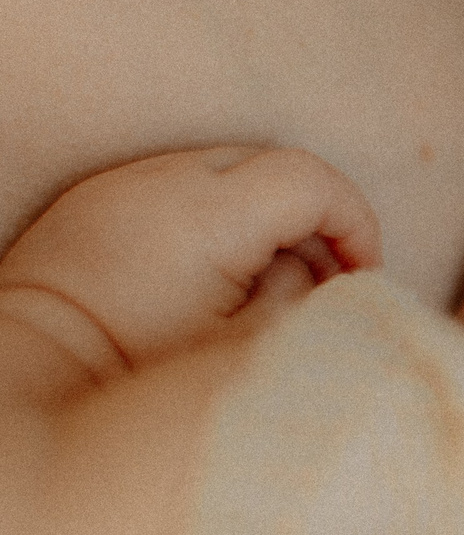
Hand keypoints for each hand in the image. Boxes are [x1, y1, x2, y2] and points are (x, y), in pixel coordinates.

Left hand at [0, 148, 380, 378]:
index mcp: (209, 217)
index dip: (355, 222)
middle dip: (315, 216)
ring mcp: (128, 183)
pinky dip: (216, 214)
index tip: (360, 274)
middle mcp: (166, 181)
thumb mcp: (242, 345)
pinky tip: (211, 269)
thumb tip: (322, 276)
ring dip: (265, 213)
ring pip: (230, 170)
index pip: (313, 180)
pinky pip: (179, 184)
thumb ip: (299, 299)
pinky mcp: (99, 196)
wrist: (31, 368)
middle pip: (276, 165)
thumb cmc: (137, 369)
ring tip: (265, 278)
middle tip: (323, 279)